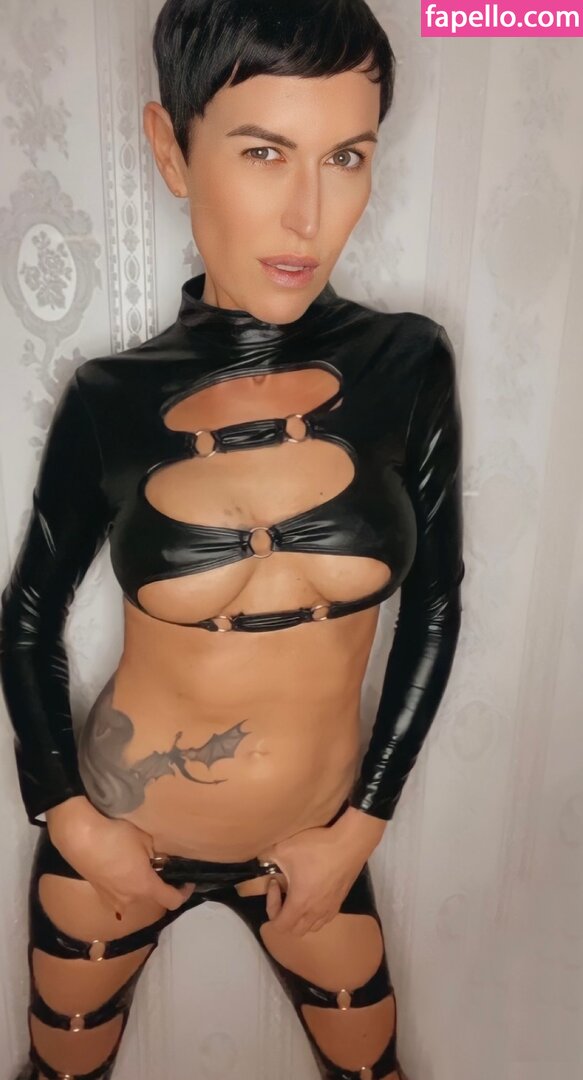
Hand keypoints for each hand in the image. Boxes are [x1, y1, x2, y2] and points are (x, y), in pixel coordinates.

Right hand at [45, 795, 193, 916]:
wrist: (79, 838)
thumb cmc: (115, 837)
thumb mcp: (144, 840)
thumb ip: (156, 855)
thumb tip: (159, 861)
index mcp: (145, 888)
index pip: (173, 901)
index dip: (183, 892)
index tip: (186, 881)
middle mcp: (130, 901)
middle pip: (152, 898)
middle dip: (158, 885)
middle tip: (157, 866)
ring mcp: (111, 900)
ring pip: (134, 897)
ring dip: (139, 886)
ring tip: (136, 866)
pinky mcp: (98, 894)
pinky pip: (118, 894)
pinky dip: (123, 885)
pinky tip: (119, 868)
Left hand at [257, 817, 375, 936]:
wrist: (349, 843)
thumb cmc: (316, 848)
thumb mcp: (284, 848)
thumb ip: (266, 856)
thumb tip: (258, 858)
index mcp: (300, 903)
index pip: (279, 925)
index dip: (270, 907)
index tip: (274, 883)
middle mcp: (315, 912)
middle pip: (294, 931)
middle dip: (283, 916)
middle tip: (284, 893)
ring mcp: (330, 908)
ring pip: (311, 927)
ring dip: (299, 917)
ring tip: (298, 895)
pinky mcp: (340, 901)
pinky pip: (324, 918)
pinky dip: (314, 913)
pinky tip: (314, 892)